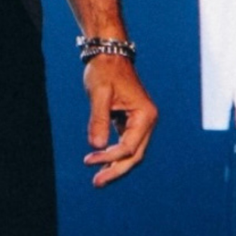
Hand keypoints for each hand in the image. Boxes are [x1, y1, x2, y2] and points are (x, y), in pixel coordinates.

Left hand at [82, 56, 156, 183]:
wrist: (108, 53)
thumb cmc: (105, 70)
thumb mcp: (99, 93)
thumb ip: (99, 120)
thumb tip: (97, 147)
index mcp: (145, 115)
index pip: (129, 146)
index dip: (109, 157)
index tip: (88, 160)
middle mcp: (147, 121)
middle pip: (134, 155)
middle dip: (115, 169)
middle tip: (96, 183)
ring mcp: (140, 122)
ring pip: (131, 152)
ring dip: (115, 165)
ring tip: (98, 179)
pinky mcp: (130, 121)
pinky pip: (125, 143)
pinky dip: (114, 154)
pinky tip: (101, 162)